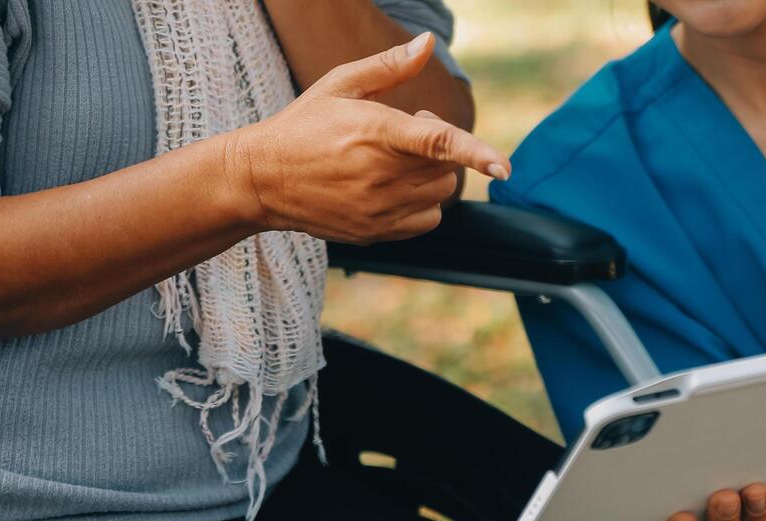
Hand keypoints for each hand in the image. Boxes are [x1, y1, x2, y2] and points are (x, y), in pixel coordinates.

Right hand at [227, 33, 509, 243]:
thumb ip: (389, 67)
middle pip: (446, 167)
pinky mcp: (375, 232)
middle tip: (403, 135)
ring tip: (394, 161)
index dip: (475, 152)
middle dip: (439, 149)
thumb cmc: (304, 125)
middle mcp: (379, 174)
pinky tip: (395, 189)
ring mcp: (377, 208)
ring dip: (432, 176)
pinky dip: (424, 205)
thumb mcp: (340, 84)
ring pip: (440, 194)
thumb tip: (428, 43)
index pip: (437, 143)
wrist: (262, 180)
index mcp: (375, 131)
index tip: (503, 165)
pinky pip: (427, 221)